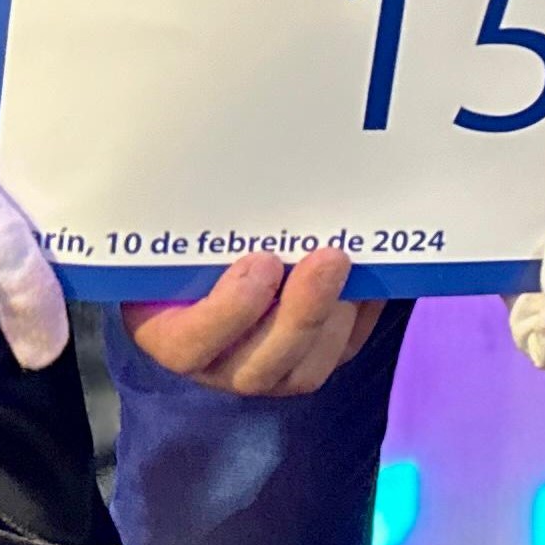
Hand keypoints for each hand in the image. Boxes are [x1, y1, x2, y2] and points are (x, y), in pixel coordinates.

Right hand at [123, 249, 384, 396]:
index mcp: (170, 333)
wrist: (212, 255)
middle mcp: (218, 365)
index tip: (261, 261)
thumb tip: (220, 174)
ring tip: (352, 265)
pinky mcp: (312, 361)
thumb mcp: (180, 235)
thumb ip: (196, 224)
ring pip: (305, 370)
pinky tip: (373, 275)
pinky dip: (363, 313)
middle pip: (257, 369)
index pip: (189, 346)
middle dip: (300, 315)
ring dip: (335, 318)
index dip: (229, 312)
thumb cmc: (189, 245)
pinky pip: (343, 350)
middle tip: (329, 258)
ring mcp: (267, 369)